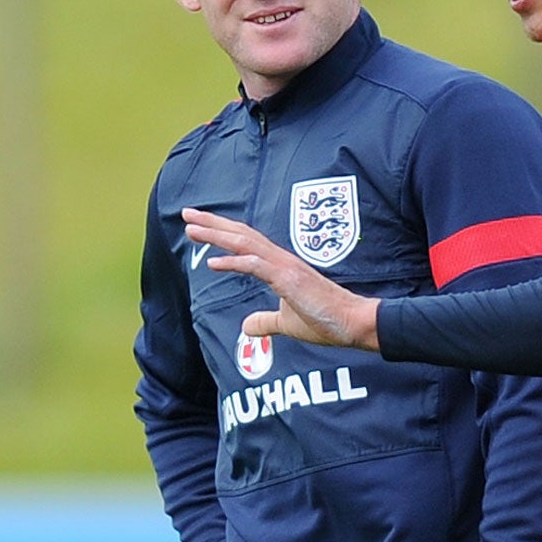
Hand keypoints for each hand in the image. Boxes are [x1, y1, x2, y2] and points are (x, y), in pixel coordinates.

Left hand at [183, 208, 380, 350]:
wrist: (354, 323)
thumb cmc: (327, 321)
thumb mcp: (288, 323)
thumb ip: (266, 322)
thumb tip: (246, 327)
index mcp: (281, 265)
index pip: (247, 242)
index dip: (222, 232)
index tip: (199, 226)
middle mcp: (281, 260)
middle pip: (241, 234)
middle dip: (212, 223)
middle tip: (187, 214)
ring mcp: (286, 267)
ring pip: (245, 244)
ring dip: (216, 235)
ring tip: (192, 229)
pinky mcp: (290, 280)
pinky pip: (257, 267)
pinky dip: (234, 262)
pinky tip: (213, 262)